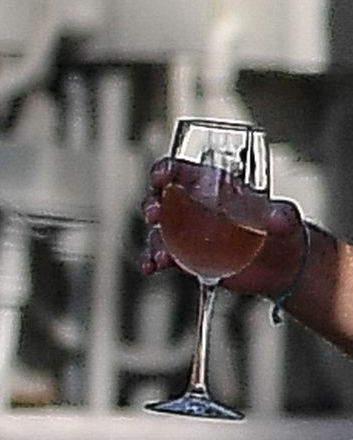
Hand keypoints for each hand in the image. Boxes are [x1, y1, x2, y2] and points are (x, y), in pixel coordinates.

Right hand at [139, 158, 304, 294]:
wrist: (282, 268)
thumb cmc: (283, 233)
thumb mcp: (287, 219)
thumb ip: (282, 215)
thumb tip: (277, 218)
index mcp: (216, 189)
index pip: (185, 172)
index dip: (167, 170)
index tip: (160, 177)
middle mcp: (198, 209)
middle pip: (164, 199)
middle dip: (153, 204)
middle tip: (155, 214)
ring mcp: (190, 234)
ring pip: (160, 231)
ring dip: (153, 241)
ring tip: (160, 256)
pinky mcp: (188, 257)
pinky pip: (163, 256)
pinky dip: (153, 261)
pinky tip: (152, 267)